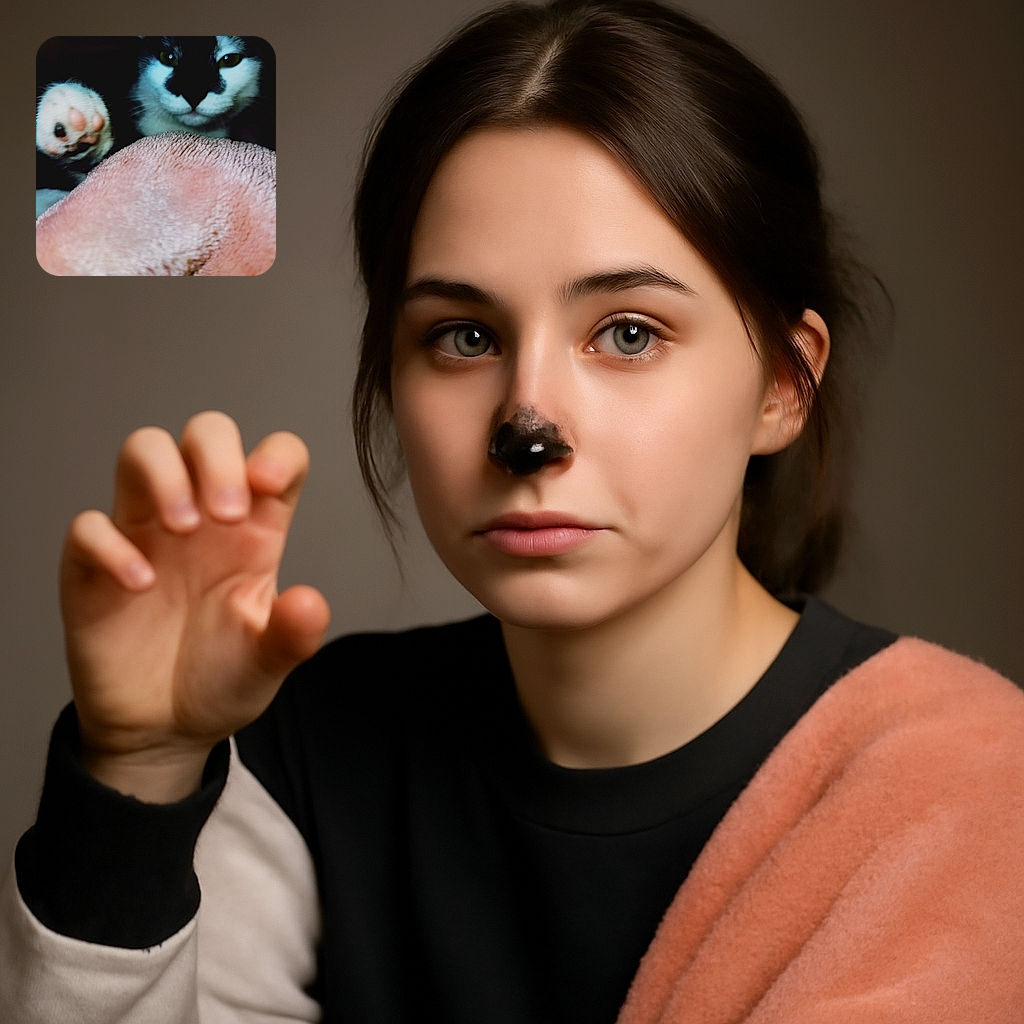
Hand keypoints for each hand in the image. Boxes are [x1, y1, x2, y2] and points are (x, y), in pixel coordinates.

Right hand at [60, 412, 329, 799]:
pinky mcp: (95, 565)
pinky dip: (112, 545)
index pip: (274, 456)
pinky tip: (140, 585)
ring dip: (164, 476)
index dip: (276, 454)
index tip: (268, 486)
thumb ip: (293, 635)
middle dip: (216, 456)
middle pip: (206, 432)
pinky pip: (89, 525)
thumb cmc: (221, 680)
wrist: (166, 729)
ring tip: (183, 529)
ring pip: (144, 450)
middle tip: (225, 515)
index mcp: (255, 531)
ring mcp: (146, 534)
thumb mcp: (269, 663)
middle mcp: (203, 518)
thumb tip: (309, 602)